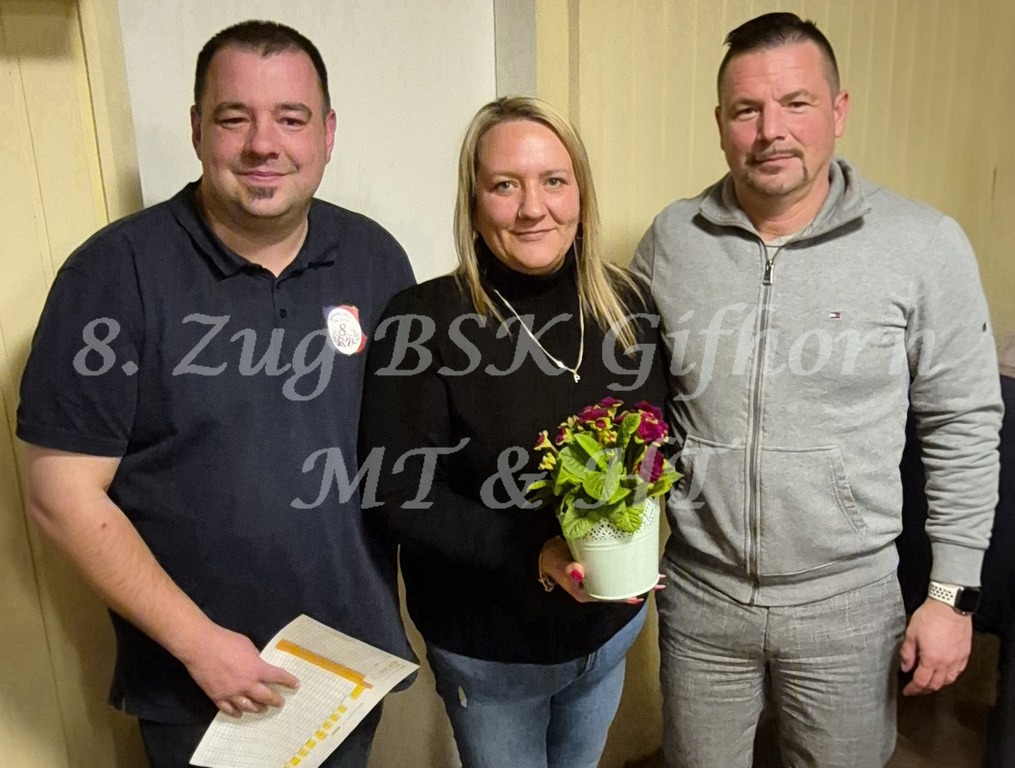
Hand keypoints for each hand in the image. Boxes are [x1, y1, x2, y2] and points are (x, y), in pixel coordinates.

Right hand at [182, 623, 299, 716]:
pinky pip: (229, 709)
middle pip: (265, 697)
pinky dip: (236, 712)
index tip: (296, 685)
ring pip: (248, 706)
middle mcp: (247, 684)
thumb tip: (256, 663)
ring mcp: (231, 693)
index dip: (289, 681)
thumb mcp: (248, 645)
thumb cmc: (226, 641)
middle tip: (280, 703)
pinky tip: (240, 713)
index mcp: (257, 669)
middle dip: (275, 700)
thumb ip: (254, 657)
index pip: (278, 677)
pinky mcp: (217, 697)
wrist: (201, 647)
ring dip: (258, 708)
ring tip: (262, 709)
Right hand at [538, 538, 665, 603]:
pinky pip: (617, 569)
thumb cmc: (552, 560)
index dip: (625, 597)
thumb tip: (579, 571)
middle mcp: (596, 587)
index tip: (640, 595)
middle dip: (639, 586)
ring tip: (656, 575)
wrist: (545, 551)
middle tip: (658, 583)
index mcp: (587, 592)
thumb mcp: (559, 565)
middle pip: (620, 589)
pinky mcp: (600, 566)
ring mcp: (599, 577)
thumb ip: (568, 569)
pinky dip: (630, 567)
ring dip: (638, 577)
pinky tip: (641, 563)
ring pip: (621, 580)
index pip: (610, 596)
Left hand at [899, 597, 971, 695]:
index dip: (913, 689)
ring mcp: (957, 660)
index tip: (908, 691)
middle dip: (924, 690)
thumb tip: (905, 667)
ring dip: (937, 685)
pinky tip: (943, 674)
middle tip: (916, 690)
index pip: (921, 682)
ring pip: (948, 681)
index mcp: (931, 659)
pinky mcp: (965, 655)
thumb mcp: (911, 633)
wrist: (950, 606)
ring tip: (928, 683)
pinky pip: (957, 672)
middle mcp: (946, 663)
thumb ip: (907, 653)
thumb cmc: (931, 617)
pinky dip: (949, 677)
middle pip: (935, 685)